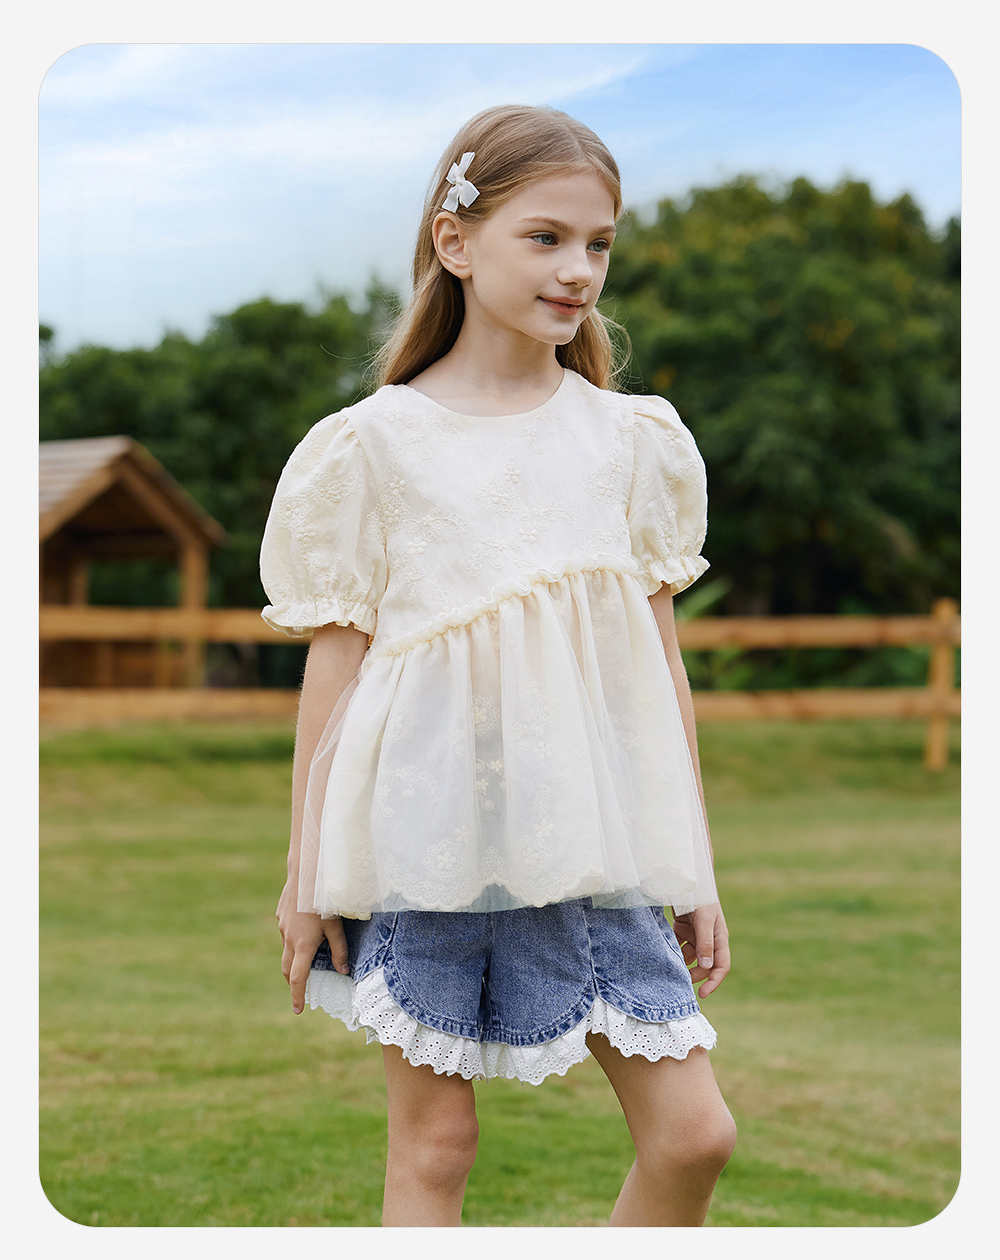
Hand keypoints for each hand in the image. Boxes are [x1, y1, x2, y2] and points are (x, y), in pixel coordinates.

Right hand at [276, 880, 348, 1014]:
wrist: (305, 871)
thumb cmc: (324, 899)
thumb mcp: (336, 925)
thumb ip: (340, 950)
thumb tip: (343, 971)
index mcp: (303, 945)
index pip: (297, 978)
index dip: (297, 995)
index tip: (298, 1010)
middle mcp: (289, 938)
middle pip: (286, 968)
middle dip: (292, 981)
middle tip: (301, 989)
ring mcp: (282, 926)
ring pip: (287, 948)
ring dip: (295, 956)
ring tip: (309, 955)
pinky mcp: (281, 914)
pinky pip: (287, 932)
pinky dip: (294, 938)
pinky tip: (307, 926)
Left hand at [671, 902, 729, 997]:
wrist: (689, 877)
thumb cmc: (701, 897)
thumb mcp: (704, 920)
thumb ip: (705, 943)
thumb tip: (707, 967)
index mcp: (720, 938)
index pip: (721, 966)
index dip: (714, 982)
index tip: (702, 994)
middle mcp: (709, 939)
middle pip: (704, 965)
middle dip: (694, 975)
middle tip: (680, 982)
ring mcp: (696, 934)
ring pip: (690, 957)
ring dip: (682, 963)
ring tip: (670, 968)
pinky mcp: (683, 929)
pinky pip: (679, 945)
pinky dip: (674, 951)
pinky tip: (665, 953)